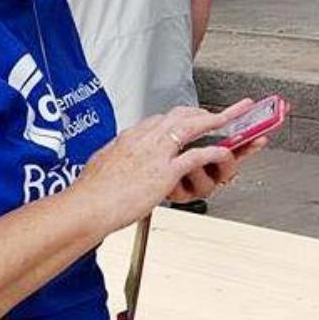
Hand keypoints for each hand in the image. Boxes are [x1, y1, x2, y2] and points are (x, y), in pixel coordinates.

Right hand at [76, 99, 258, 230]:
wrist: (84, 207)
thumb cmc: (90, 194)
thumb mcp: (102, 165)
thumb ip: (114, 158)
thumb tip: (114, 160)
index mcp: (129, 137)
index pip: (159, 119)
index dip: (179, 118)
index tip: (189, 119)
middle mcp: (144, 138)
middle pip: (179, 114)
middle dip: (202, 112)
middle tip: (220, 113)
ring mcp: (156, 152)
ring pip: (193, 126)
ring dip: (217, 121)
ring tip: (234, 118)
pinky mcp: (166, 170)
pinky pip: (198, 156)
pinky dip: (216, 153)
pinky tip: (226, 153)